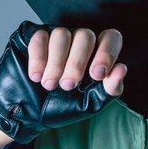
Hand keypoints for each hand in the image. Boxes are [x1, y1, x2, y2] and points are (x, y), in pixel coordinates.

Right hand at [0, 22, 127, 142]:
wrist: (25, 114)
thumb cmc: (60, 108)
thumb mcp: (89, 104)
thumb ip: (109, 89)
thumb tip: (122, 69)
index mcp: (96, 55)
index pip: (110, 38)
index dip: (106, 52)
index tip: (96, 74)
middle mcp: (78, 42)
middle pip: (85, 35)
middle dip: (76, 63)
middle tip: (66, 86)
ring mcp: (55, 37)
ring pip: (62, 34)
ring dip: (56, 63)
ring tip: (48, 84)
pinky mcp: (33, 37)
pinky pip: (40, 36)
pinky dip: (39, 57)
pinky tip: (35, 75)